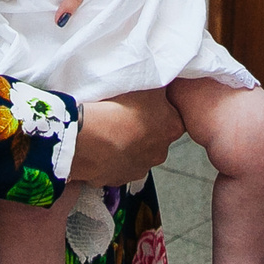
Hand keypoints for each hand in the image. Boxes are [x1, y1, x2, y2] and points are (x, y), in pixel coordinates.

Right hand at [69, 88, 183, 182]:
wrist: (90, 134)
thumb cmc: (119, 109)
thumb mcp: (149, 85)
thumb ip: (162, 87)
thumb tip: (166, 84)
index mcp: (172, 128)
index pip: (173, 117)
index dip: (160, 109)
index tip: (145, 104)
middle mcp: (160, 153)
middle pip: (155, 138)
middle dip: (143, 129)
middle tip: (125, 116)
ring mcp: (139, 168)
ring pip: (135, 154)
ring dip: (126, 144)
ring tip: (110, 130)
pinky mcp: (118, 179)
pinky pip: (115, 166)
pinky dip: (109, 157)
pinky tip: (100, 144)